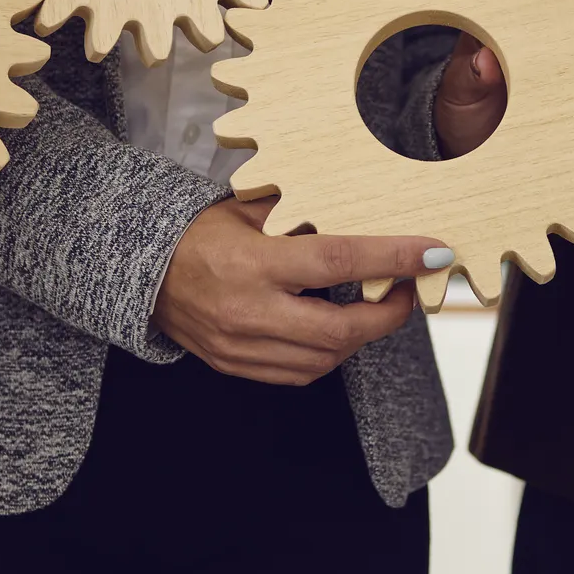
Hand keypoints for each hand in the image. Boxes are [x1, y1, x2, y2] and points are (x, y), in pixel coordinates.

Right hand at [153, 198, 451, 384]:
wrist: (140, 271)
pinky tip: (336, 332)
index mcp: (254, 261)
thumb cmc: (197, 232)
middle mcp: (249, 310)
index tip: (432, 251)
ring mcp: (241, 346)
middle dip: (389, 315)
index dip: (392, 258)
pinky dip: (328, 355)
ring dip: (361, 337)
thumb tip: (361, 199)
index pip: (338, 261)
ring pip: (325, 358)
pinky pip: (299, 373)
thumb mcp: (248, 207)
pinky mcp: (236, 366)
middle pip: (340, 329)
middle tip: (408, 291)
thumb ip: (301, 208)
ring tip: (374, 309)